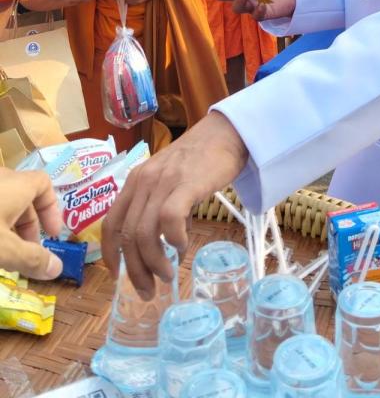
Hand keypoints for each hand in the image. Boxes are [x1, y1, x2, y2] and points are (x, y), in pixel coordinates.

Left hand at [0, 168, 63, 279]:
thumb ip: (32, 259)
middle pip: (23, 196)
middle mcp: (0, 179)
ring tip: (6, 255)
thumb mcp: (5, 249)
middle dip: (30, 225)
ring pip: (3, 203)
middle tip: (27, 252)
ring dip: (9, 228)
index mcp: (16, 184)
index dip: (52, 209)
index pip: (44, 183)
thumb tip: (58, 269)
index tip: (53, 235)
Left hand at [102, 111, 247, 297]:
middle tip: (149, 290)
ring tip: (168, 275)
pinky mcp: (185, 183)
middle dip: (135, 270)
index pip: (111, 223)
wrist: (225, 133)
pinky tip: (182, 246)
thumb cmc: (198, 159)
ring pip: (145, 233)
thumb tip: (156, 244)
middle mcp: (143, 182)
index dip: (110, 254)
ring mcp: (163, 182)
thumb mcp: (166, 178)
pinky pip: (170, 219)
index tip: (118, 275)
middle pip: (128, 236)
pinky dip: (173, 239)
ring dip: (154, 263)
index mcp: (135, 182)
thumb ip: (155, 203)